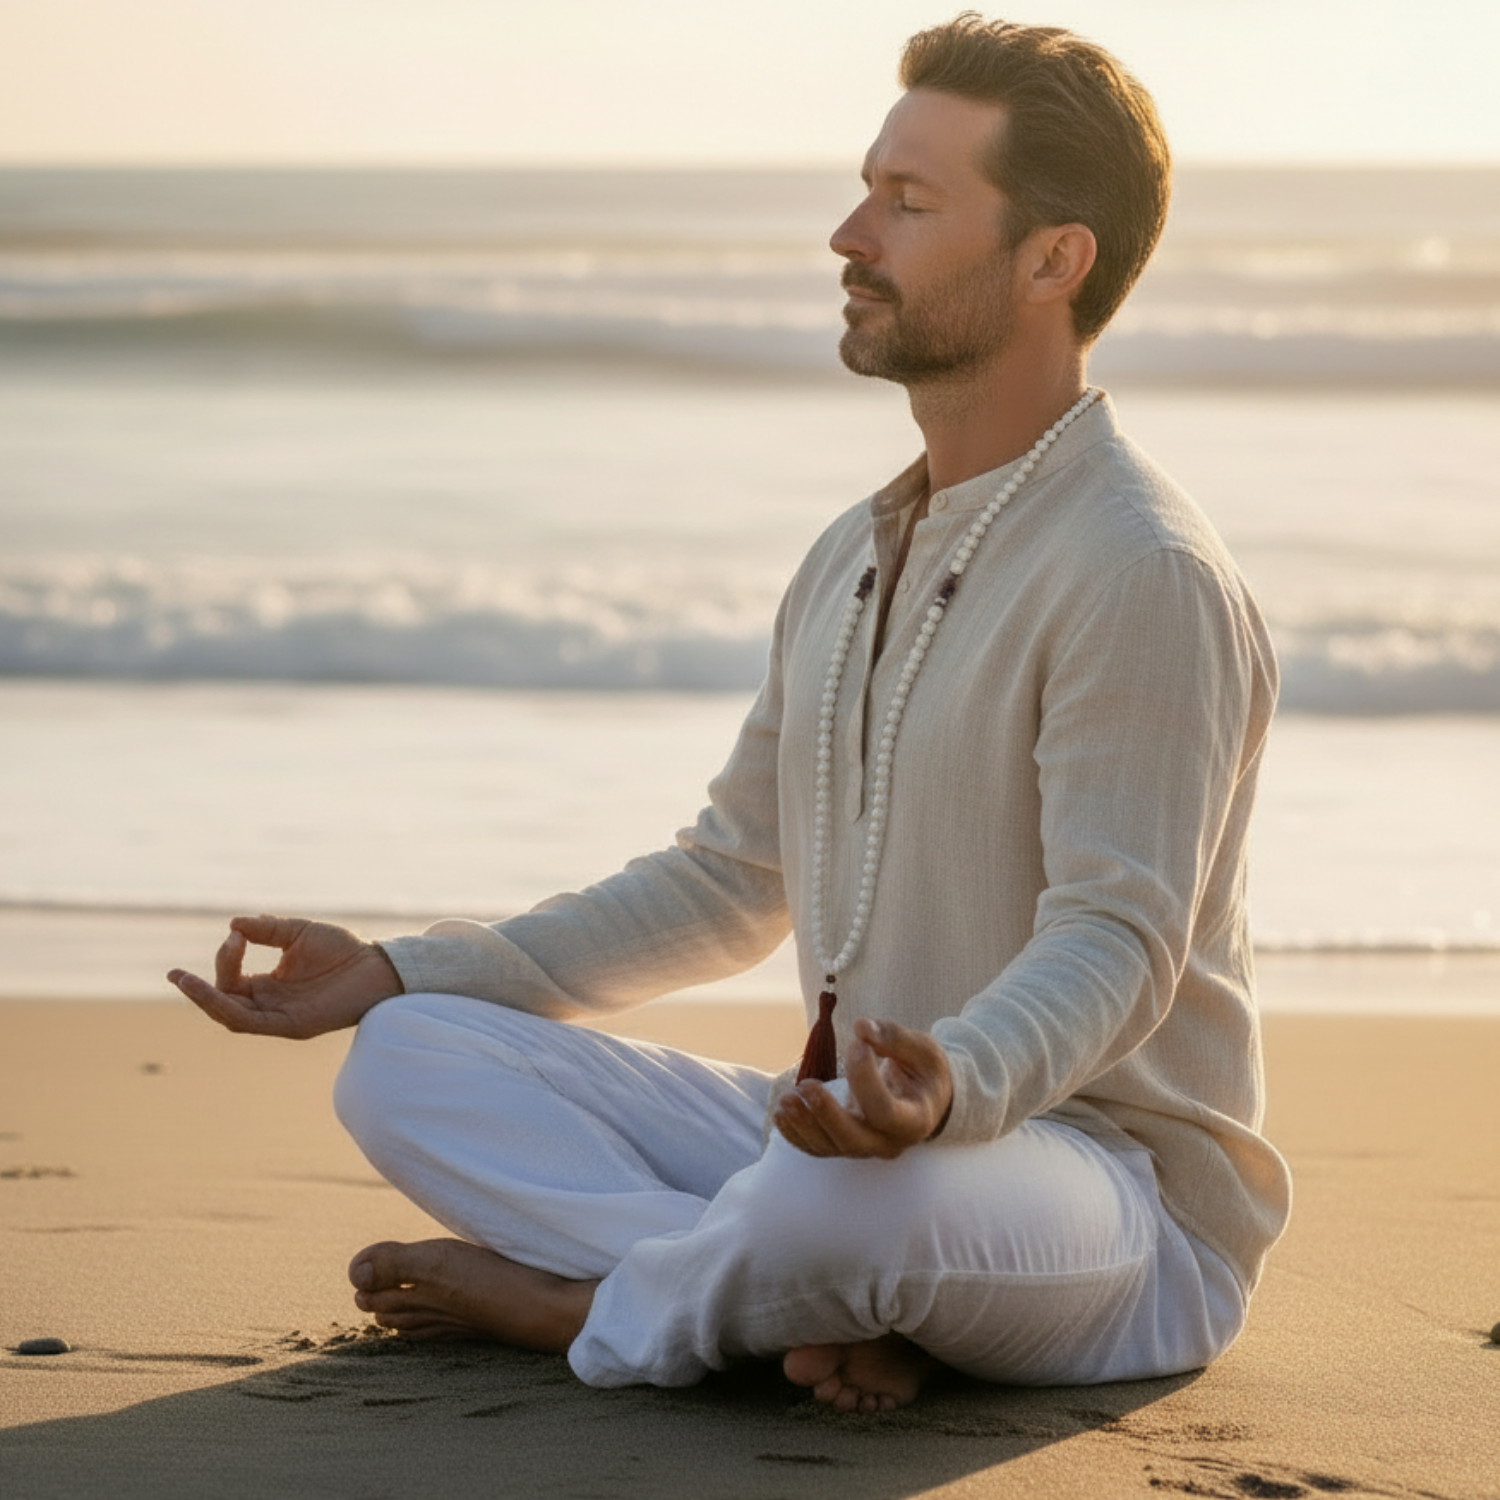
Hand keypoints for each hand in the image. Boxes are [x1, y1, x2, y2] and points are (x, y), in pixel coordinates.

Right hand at [167, 914, 403, 1039]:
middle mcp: (272, 1005)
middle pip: (223, 1002)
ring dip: (204, 1001)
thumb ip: (266, 930)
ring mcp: (281, 1018)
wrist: (380, 964)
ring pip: (230, 1016)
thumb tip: (233, 925)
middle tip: (174, 974)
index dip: (225, 959)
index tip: (236, 935)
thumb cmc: (344, 949)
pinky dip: (228, 1009)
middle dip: (198, 989)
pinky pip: (251, 1023)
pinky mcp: (293, 1026)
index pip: (232, 980)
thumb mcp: (298, 932)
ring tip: (183, 981)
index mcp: (271, 985)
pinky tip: (214, 992)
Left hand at [773, 1017, 952, 1159]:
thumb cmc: (925, 1072)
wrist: (926, 1099)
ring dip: (804, 1125)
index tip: (856, 1043)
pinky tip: (781, 1114)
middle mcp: (890, 1143)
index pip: (884, 1111)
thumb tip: (861, 1027)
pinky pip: (818, 1149)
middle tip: (804, 1085)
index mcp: (914, 1120)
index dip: (865, 1079)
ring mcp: (867, 1148)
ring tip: (785, 1099)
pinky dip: (797, 1135)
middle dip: (825, 1114)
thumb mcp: (922, 1050)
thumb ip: (894, 1037)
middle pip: (853, 1140)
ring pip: (831, 1147)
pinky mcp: (847, 1146)